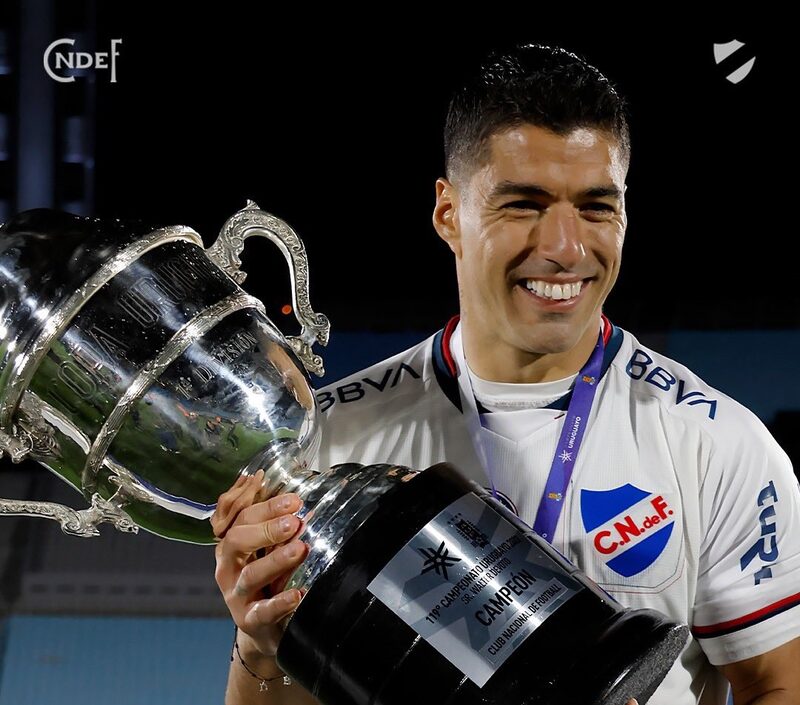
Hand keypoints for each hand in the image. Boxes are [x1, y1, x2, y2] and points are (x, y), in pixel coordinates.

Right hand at [213, 470, 308, 659]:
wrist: (264, 627)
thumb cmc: (268, 577)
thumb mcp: (266, 546)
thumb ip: (271, 518)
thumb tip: (283, 486)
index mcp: (231, 542)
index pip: (238, 515)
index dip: (262, 503)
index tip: (292, 498)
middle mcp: (228, 565)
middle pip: (237, 540)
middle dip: (266, 527)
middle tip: (294, 520)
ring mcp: (235, 594)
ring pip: (250, 574)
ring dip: (275, 560)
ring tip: (300, 549)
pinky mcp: (248, 620)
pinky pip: (262, 611)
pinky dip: (279, 602)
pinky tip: (296, 595)